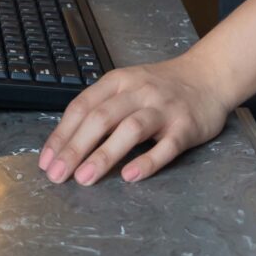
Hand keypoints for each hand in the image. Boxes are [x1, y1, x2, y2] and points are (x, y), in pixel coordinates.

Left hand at [39, 52, 232, 186]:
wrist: (209, 76)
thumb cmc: (161, 87)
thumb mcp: (128, 87)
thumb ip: (102, 109)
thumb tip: (66, 143)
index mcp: (119, 82)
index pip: (83, 106)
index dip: (62, 134)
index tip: (46, 160)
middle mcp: (139, 92)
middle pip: (101, 118)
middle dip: (75, 148)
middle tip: (57, 175)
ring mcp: (163, 109)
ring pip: (130, 129)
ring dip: (104, 155)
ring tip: (84, 178)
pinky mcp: (186, 126)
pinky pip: (166, 146)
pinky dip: (148, 161)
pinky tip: (131, 176)